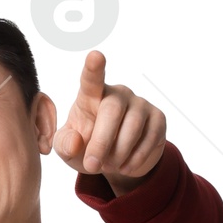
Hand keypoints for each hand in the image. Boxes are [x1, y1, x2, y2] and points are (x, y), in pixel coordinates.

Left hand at [53, 51, 165, 193]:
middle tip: (92, 165)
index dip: (93, 68)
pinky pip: (149, 139)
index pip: (92, 78)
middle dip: (101, 142)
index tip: (95, 56)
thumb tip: (75, 142)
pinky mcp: (158, 118)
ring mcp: (140, 104)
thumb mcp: (68, 150)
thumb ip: (65, 144)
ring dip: (118, 154)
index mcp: (91, 95)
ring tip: (108, 165)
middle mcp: (118, 94)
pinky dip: (135, 159)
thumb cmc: (87, 146)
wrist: (116, 161)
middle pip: (112, 110)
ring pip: (132, 127)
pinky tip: (125, 166)